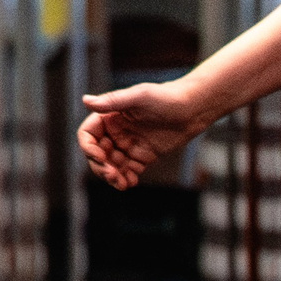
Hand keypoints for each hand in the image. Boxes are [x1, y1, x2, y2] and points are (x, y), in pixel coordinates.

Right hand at [79, 80, 209, 188]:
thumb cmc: (167, 97)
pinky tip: (131, 183)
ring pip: (112, 165)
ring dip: (113, 177)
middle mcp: (116, 131)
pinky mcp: (143, 156)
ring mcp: (129, 144)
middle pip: (97, 154)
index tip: (99, 157)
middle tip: (113, 176)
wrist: (194, 109)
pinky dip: (127, 179)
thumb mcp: (140, 96)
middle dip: (101, 167)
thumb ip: (113, 101)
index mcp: (110, 116)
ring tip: (122, 184)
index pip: (88, 135)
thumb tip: (86, 100)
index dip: (88, 148)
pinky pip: (129, 171)